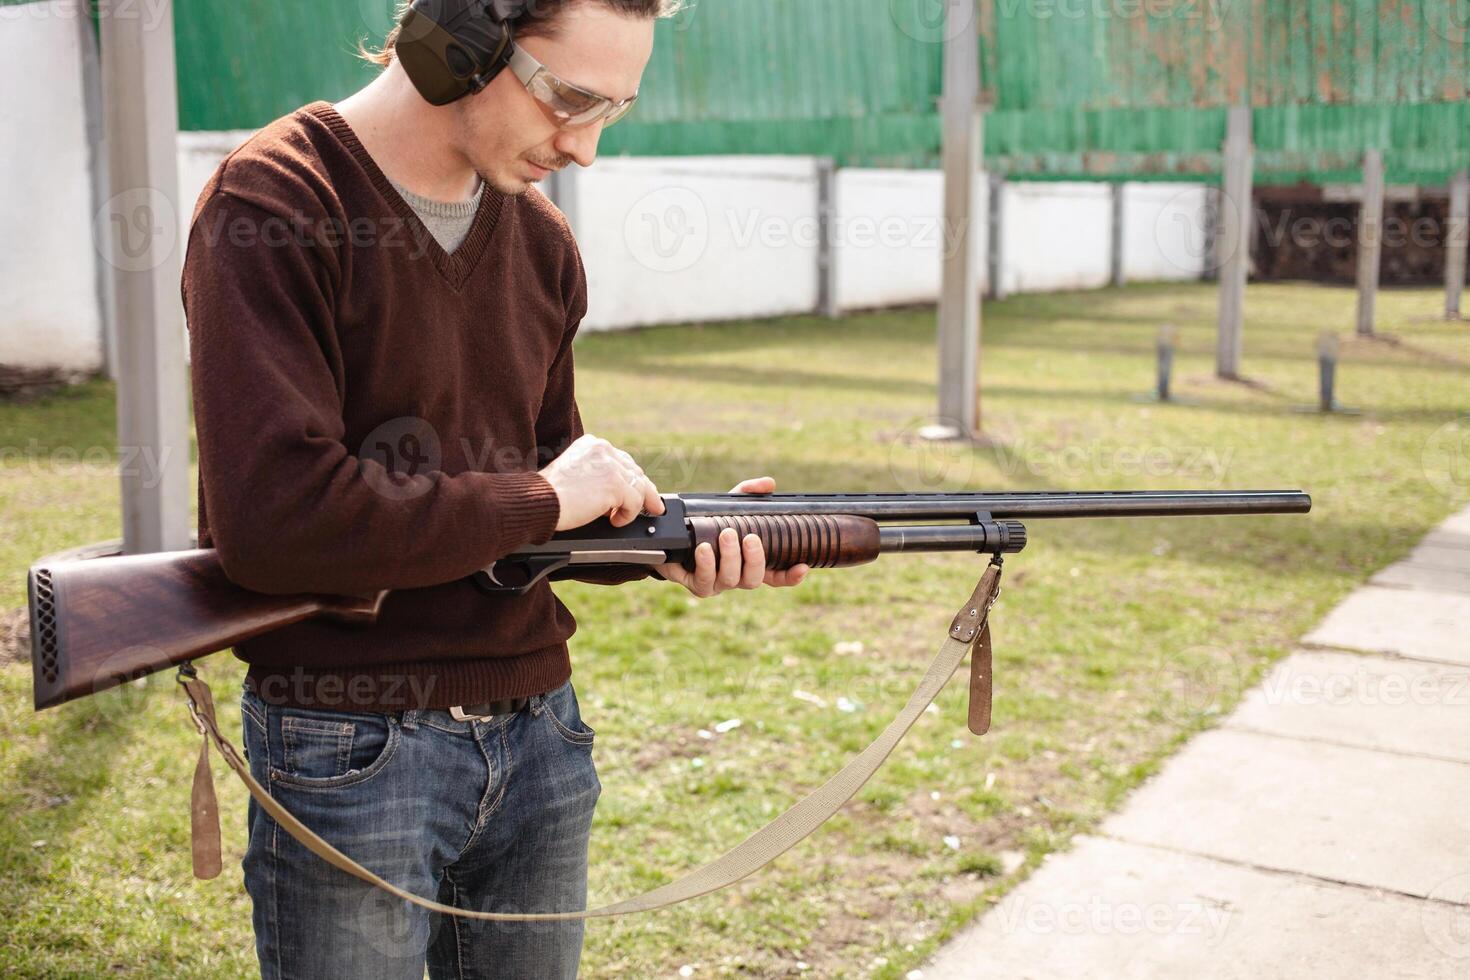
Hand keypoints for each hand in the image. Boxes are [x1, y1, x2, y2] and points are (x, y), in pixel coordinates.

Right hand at [540, 434, 664, 530]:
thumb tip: (617, 493)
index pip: (622, 460)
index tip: (640, 490)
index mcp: (592, 444)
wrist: (539, 501)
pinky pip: (634, 502)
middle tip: (652, 506)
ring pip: (639, 487)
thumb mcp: (573, 473)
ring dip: (633, 506)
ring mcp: (610, 465)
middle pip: (635, 471)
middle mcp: (603, 449)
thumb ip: (595, 474)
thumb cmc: (547, 494)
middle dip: (644, 491)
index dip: (631, 477)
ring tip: (621, 518)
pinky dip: (627, 515)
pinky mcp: (615, 484)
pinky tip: (615, 521)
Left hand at [655, 477, 809, 596]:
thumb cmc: (706, 523)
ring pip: (732, 579)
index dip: (790, 575)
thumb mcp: (728, 505)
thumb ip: (748, 494)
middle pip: (754, 579)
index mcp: (749, 562)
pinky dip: (707, 563)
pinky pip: (705, 581)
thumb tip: (768, 484)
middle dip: (754, 559)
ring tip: (726, 534)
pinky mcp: (697, 585)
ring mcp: (718, 583)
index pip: (776, 575)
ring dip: (731, 557)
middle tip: (749, 537)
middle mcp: (737, 576)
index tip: (802, 566)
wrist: (671, 535)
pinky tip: (704, 549)